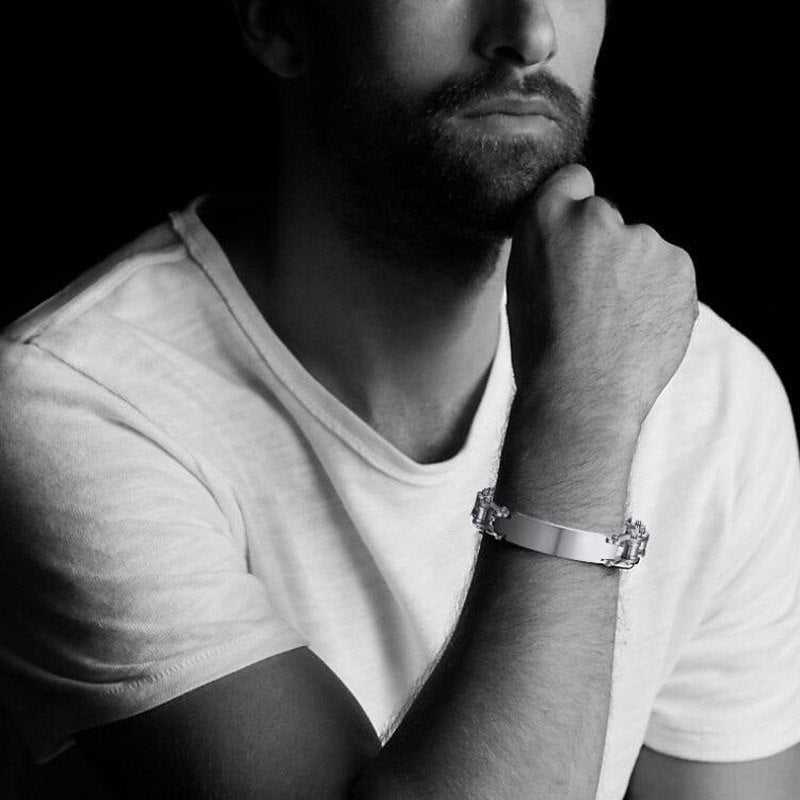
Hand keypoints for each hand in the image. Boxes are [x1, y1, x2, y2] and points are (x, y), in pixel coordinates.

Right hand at [505, 163, 698, 433]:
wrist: (581, 395)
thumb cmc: (541, 349)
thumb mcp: (522, 285)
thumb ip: (549, 246)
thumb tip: (572, 238)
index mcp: (547, 216)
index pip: (574, 181)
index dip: (574, 210)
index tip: (575, 240)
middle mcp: (597, 216)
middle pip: (609, 221)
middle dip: (605, 250)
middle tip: (591, 302)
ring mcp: (644, 240)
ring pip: (643, 250)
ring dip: (635, 275)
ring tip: (615, 324)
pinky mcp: (680, 266)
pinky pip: (669, 274)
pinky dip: (660, 296)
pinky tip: (639, 330)